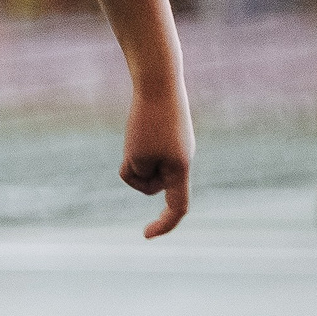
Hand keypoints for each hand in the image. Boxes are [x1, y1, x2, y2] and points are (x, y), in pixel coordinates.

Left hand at [121, 85, 193, 239]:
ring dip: (133, 156)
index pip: (177, 207)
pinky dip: (135, 143)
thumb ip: (141, 174)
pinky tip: (139, 125)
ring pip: (144, 166)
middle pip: (150, 183)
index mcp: (180, 169)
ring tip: (136, 133)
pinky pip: (144, 150)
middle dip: (134, 172)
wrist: (158, 80)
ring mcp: (177, 146)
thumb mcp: (137, 157)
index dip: (164, 224)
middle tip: (135, 145)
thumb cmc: (147, 120)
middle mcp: (183, 159)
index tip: (145, 235)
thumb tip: (143, 171)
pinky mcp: (168, 134)